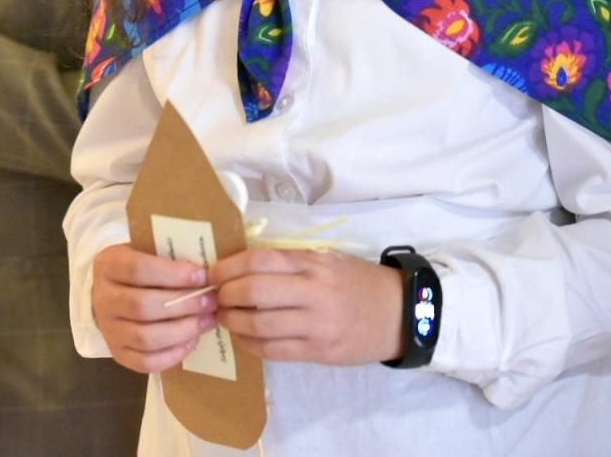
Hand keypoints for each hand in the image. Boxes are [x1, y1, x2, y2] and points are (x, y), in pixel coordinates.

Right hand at [90, 244, 214, 373]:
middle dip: (183, 305)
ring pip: (145, 337)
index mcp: (107, 265)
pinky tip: (192, 340)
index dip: (172, 274)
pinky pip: (146, 362)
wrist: (114, 292)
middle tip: (211, 301)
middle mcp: (102, 299)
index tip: (201, 275)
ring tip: (207, 321)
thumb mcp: (147, 250)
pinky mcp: (117, 353)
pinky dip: (173, 354)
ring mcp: (108, 329)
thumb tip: (204, 273)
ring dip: (182, 330)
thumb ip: (168, 256)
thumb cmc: (140, 268)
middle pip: (142, 306)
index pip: (137, 269)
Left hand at [209, 248, 402, 364]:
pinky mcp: (319, 352)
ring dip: (233, 322)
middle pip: (254, 292)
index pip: (259, 260)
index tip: (211, 273)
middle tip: (215, 297)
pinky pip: (274, 351)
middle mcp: (315, 292)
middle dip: (225, 295)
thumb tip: (239, 265)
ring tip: (225, 317)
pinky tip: (243, 337)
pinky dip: (250, 345)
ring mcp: (317, 325)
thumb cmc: (356, 282)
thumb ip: (289, 262)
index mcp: (313, 263)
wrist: (399, 314)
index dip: (228, 267)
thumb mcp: (326, 259)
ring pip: (260, 325)